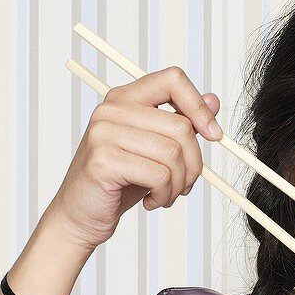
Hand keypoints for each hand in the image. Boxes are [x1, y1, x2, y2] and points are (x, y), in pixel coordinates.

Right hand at [47, 65, 222, 252]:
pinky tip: (151, 201)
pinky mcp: (104, 160)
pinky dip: (164, 195)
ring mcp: (104, 133)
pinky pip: (158, 175)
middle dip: (194, 164)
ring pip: (173, 154)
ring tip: (165, 195)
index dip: (199, 106)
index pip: (173, 80)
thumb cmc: (119, 183)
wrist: (81, 215)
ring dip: (178, 184)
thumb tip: (213, 101)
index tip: (214, 134)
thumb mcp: (155, 150)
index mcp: (125, 98)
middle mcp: (111, 109)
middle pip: (181, 126)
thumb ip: (180, 123)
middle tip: (183, 184)